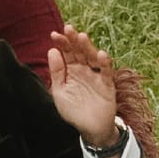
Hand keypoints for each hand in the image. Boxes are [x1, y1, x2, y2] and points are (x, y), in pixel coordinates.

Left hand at [45, 27, 120, 147]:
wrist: (89, 129)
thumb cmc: (73, 110)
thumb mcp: (59, 91)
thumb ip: (57, 72)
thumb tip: (52, 51)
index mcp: (72, 70)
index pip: (66, 52)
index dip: (61, 43)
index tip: (54, 34)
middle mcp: (84, 70)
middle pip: (80, 51)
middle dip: (74, 40)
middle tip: (69, 28)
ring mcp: (96, 76)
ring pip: (93, 58)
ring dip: (88, 47)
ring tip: (82, 37)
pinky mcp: (107, 85)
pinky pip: (106, 73)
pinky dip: (104, 64)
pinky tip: (101, 54)